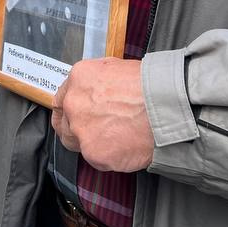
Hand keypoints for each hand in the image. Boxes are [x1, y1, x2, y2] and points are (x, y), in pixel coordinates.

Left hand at [50, 58, 152, 172]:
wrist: (166, 107)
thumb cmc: (150, 86)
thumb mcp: (117, 68)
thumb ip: (97, 81)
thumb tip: (94, 91)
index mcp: (78, 78)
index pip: (61, 100)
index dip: (70, 110)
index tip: (77, 116)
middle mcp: (74, 103)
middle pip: (64, 123)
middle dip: (77, 128)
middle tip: (95, 131)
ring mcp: (82, 130)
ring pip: (76, 143)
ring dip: (90, 143)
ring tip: (113, 139)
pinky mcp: (94, 153)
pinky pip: (96, 158)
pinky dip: (109, 156)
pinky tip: (124, 147)